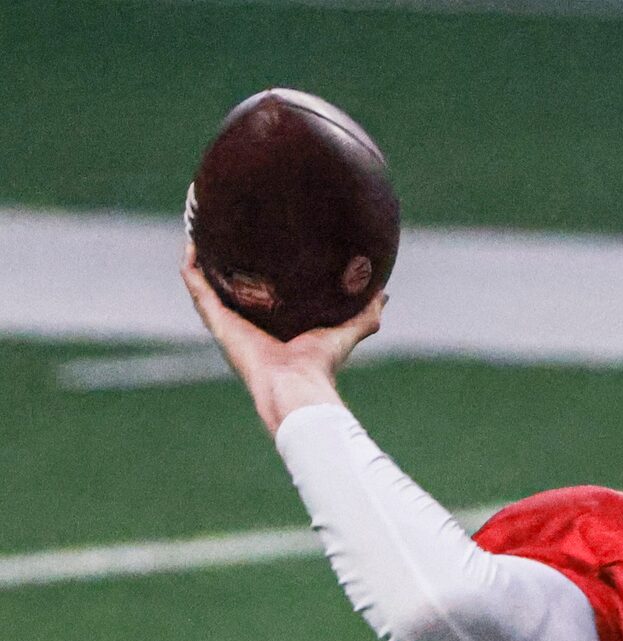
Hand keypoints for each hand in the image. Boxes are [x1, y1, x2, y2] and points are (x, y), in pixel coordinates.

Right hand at [181, 245, 383, 436]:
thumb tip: (384, 293)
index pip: (257, 294)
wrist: (297, 384)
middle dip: (221, 260)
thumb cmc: (320, 364)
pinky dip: (191, 265)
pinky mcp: (216, 319)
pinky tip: (192, 242)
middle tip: (221, 227)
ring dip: (199, 256)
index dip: (255, 271)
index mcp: (270, 325)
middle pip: (226, 286)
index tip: (258, 242)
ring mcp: (226, 320)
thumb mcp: (345, 331)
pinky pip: (195, 286)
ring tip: (198, 226)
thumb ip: (365, 314)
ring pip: (204, 283)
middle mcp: (244, 322)